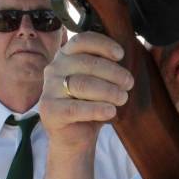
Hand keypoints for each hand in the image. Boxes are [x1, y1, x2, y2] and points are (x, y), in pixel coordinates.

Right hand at [39, 32, 133, 154]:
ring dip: (108, 91)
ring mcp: (49, 89)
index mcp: (65, 56)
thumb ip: (105, 67)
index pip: (82, 41)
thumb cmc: (89, 105)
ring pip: (82, 84)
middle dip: (113, 72)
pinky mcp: (49, 110)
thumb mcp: (98, 82)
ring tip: (122, 98)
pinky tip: (111, 112)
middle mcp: (54, 69)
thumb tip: (125, 58)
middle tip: (128, 84)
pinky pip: (75, 108)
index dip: (103, 45)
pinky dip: (97, 109)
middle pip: (87, 63)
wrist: (74, 137)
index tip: (121, 55)